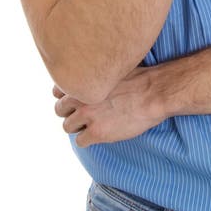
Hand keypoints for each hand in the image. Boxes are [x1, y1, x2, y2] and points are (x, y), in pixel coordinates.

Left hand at [52, 65, 166, 147]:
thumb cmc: (138, 79)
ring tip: (93, 125)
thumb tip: (89, 78)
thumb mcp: (110, 69)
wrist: (154, 93)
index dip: (67, 96)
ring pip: (67, 127)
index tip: (77, 100)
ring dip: (78, 127)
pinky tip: (100, 134)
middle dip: (70, 113)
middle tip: (84, 114)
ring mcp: (87, 116)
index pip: (57, 91)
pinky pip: (80, 141)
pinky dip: (88, 139)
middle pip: (59, 110)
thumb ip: (94, 75)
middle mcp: (79, 97)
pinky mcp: (97, 132)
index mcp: (82, 80)